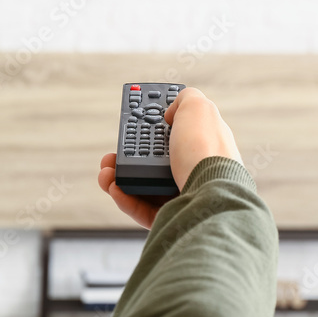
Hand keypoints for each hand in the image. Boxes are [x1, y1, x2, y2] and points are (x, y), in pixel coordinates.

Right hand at [97, 87, 242, 228]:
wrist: (212, 194)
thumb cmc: (207, 151)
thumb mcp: (198, 107)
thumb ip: (185, 99)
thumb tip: (171, 113)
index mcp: (207, 144)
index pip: (179, 134)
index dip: (154, 128)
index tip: (133, 123)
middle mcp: (198, 169)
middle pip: (157, 162)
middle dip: (128, 156)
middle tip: (111, 155)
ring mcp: (187, 194)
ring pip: (146, 187)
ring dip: (120, 179)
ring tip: (106, 174)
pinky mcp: (176, 217)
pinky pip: (145, 210)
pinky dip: (126, 199)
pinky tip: (114, 188)